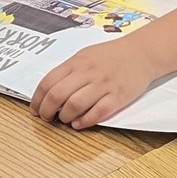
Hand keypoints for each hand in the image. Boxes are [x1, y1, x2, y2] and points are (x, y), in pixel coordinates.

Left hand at [30, 38, 157, 129]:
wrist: (141, 53)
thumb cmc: (111, 55)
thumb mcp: (85, 56)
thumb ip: (69, 71)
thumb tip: (49, 92)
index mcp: (77, 62)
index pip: (48, 82)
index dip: (37, 100)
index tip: (35, 110)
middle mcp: (88, 73)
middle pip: (58, 95)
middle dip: (47, 111)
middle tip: (47, 118)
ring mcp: (103, 85)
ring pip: (75, 105)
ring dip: (65, 117)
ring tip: (65, 120)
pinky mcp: (118, 97)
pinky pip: (98, 112)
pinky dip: (84, 121)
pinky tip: (79, 124)